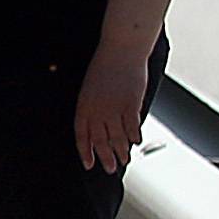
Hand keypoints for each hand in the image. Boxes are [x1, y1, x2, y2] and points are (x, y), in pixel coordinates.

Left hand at [74, 41, 150, 172]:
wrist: (121, 50)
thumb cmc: (105, 66)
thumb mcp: (90, 87)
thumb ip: (92, 108)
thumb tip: (98, 127)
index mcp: (84, 105)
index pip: (82, 135)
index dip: (85, 151)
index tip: (88, 164)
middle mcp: (98, 109)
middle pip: (100, 140)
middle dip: (105, 157)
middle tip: (110, 168)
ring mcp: (114, 107)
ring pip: (117, 137)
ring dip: (121, 150)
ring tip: (124, 159)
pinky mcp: (130, 104)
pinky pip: (132, 126)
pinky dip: (134, 136)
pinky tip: (136, 143)